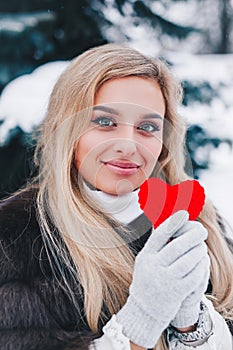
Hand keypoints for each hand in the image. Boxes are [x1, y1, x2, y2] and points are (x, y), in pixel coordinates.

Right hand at [116, 211, 208, 347]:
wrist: (144, 311)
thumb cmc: (147, 281)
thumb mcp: (145, 261)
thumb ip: (156, 245)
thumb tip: (169, 224)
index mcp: (146, 256)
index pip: (159, 235)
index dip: (173, 223)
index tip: (185, 214)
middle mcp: (154, 267)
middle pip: (177, 247)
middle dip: (192, 236)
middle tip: (201, 230)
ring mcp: (165, 280)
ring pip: (188, 261)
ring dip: (198, 251)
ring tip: (201, 246)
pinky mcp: (176, 293)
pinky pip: (193, 276)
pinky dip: (200, 267)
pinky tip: (202, 262)